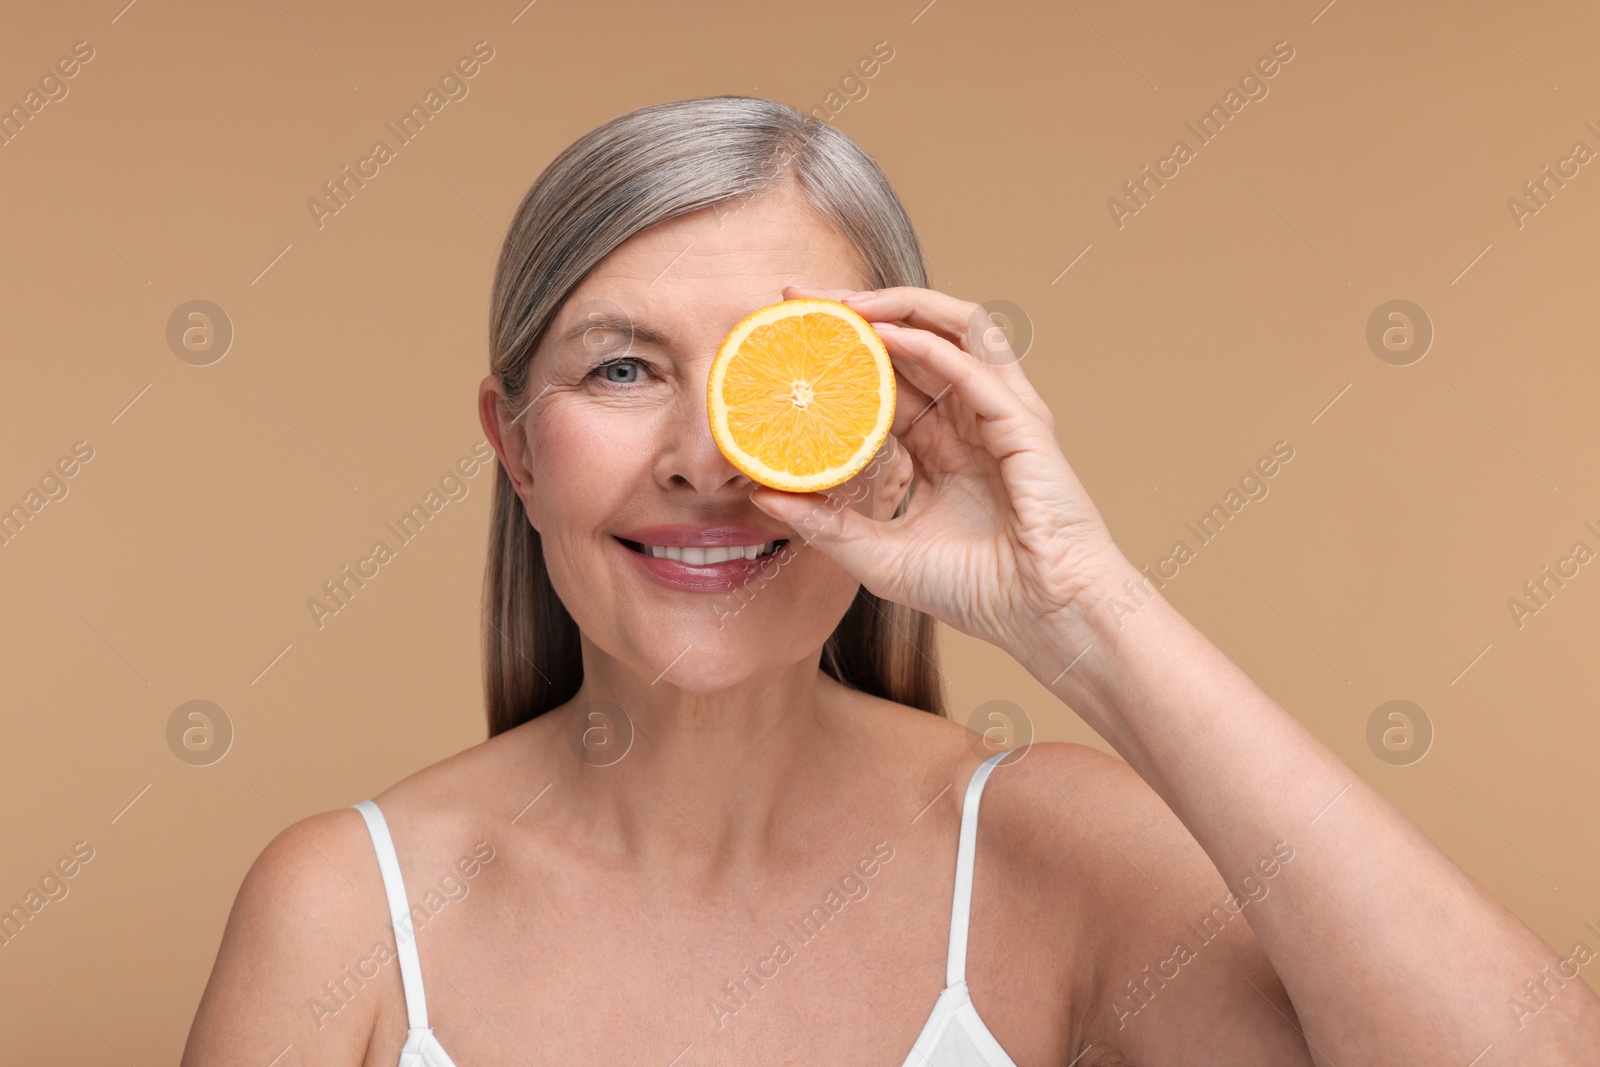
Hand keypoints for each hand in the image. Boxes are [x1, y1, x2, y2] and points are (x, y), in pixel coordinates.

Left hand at [748, 284, 1130, 652]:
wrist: (1044, 618)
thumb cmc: (978, 592)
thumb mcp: (879, 556)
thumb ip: (825, 525)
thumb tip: (761, 496)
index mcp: (942, 447)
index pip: (887, 380)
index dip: (842, 355)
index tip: (789, 339)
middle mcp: (971, 420)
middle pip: (913, 342)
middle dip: (857, 313)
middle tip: (799, 301)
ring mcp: (1000, 415)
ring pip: (952, 330)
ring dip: (897, 308)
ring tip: (841, 304)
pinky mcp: (1024, 422)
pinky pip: (973, 365)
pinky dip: (927, 343)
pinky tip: (884, 335)